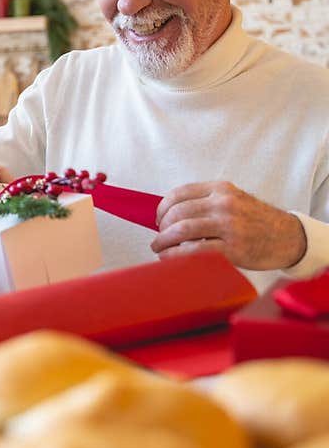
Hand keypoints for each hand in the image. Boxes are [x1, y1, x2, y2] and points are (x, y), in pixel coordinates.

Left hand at [151, 181, 306, 269]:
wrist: (288, 237)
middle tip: (159, 238)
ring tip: (159, 248)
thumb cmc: (254, 221)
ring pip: (182, 230)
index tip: (158, 219)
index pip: (179, 194)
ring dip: (163, 241)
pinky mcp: (233, 248)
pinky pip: (194, 251)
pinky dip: (174, 255)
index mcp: (221, 190)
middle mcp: (225, 204)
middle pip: (177, 212)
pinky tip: (168, 257)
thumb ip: (206, 203)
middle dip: (162, 227)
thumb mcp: (233, 201)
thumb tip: (168, 216)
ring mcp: (230, 226)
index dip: (162, 208)